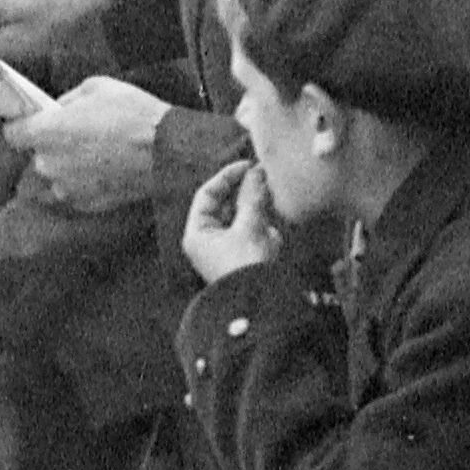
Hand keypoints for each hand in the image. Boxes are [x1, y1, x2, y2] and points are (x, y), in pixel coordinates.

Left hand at [0, 74, 171, 221]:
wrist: (166, 151)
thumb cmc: (131, 113)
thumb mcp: (96, 87)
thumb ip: (67, 99)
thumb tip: (58, 108)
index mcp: (45, 132)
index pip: (11, 134)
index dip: (22, 127)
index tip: (34, 123)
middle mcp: (47, 164)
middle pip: (38, 155)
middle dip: (53, 145)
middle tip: (80, 135)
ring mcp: (65, 188)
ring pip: (56, 175)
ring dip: (68, 166)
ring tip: (97, 155)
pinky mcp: (84, 204)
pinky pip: (75, 191)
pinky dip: (85, 183)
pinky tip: (106, 170)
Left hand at [174, 154, 275, 283]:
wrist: (261, 303)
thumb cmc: (247, 266)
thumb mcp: (250, 226)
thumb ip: (253, 197)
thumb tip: (256, 172)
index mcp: (198, 233)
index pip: (207, 194)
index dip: (227, 176)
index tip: (248, 166)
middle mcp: (207, 240)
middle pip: (224, 204)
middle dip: (245, 191)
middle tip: (264, 177)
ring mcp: (225, 249)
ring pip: (240, 216)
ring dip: (255, 206)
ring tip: (270, 198)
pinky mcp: (242, 256)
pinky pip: (251, 232)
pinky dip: (261, 223)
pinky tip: (272, 223)